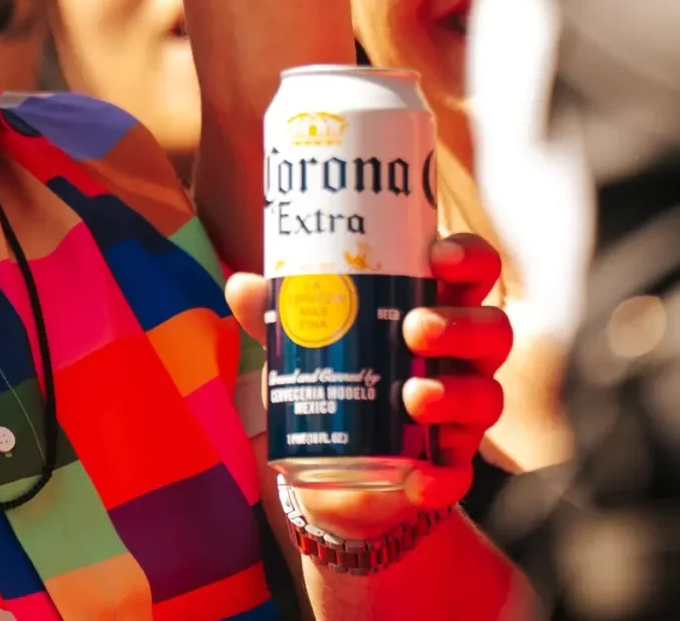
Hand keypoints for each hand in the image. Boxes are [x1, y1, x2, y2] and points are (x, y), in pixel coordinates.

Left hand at [227, 233, 512, 539]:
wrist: (334, 465)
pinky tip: (416, 478)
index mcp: (432, 305)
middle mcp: (459, 356)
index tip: (437, 257)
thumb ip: (277, 310)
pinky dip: (442, 476)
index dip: (468, 257)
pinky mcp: (448, 468)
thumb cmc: (337, 371)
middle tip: (415, 328)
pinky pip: (460, 475)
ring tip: (414, 397)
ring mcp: (461, 414)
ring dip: (454, 395)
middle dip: (461, 326)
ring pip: (486, 397)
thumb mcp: (306, 336)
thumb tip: (243, 285)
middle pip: (492, 330)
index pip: (472, 269)